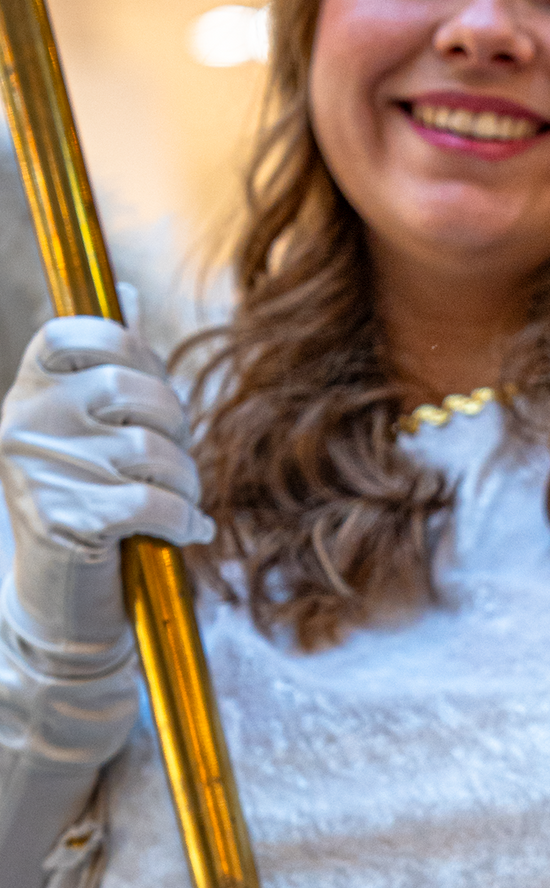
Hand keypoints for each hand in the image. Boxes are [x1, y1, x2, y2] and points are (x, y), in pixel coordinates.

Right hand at [1, 316, 212, 658]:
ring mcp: (38, 469)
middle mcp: (24, 420)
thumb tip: (126, 291)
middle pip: (133, 391)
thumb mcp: (95, 427)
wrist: (65, 595)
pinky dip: (182, 522)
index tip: (149, 401)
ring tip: (181, 505)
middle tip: (177, 465)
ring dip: (186, 485)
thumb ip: (113, 363)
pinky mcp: (62, 518)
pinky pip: (153, 503)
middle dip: (177, 430)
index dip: (134, 355)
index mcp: (31, 388)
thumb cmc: (92, 500)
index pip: (79, 333)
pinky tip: (184, 533)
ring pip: (151, 452)